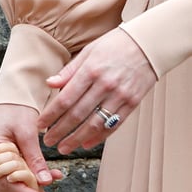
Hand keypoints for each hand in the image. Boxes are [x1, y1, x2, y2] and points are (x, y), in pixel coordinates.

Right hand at [0, 104, 61, 191]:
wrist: (13, 97)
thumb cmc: (17, 110)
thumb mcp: (27, 132)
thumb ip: (35, 158)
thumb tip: (45, 181)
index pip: (3, 179)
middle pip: (4, 188)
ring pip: (7, 188)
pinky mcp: (3, 164)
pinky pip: (12, 182)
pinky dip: (25, 190)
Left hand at [38, 27, 156, 152]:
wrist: (150, 43)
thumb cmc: (116, 45)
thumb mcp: (89, 51)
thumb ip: (69, 70)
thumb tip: (50, 83)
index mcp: (91, 70)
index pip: (65, 99)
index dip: (51, 115)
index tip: (40, 125)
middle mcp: (105, 85)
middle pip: (77, 114)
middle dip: (60, 131)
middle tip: (48, 141)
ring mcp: (120, 95)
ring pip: (94, 124)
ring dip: (76, 139)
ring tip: (64, 147)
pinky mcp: (132, 103)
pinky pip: (113, 124)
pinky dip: (99, 137)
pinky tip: (86, 144)